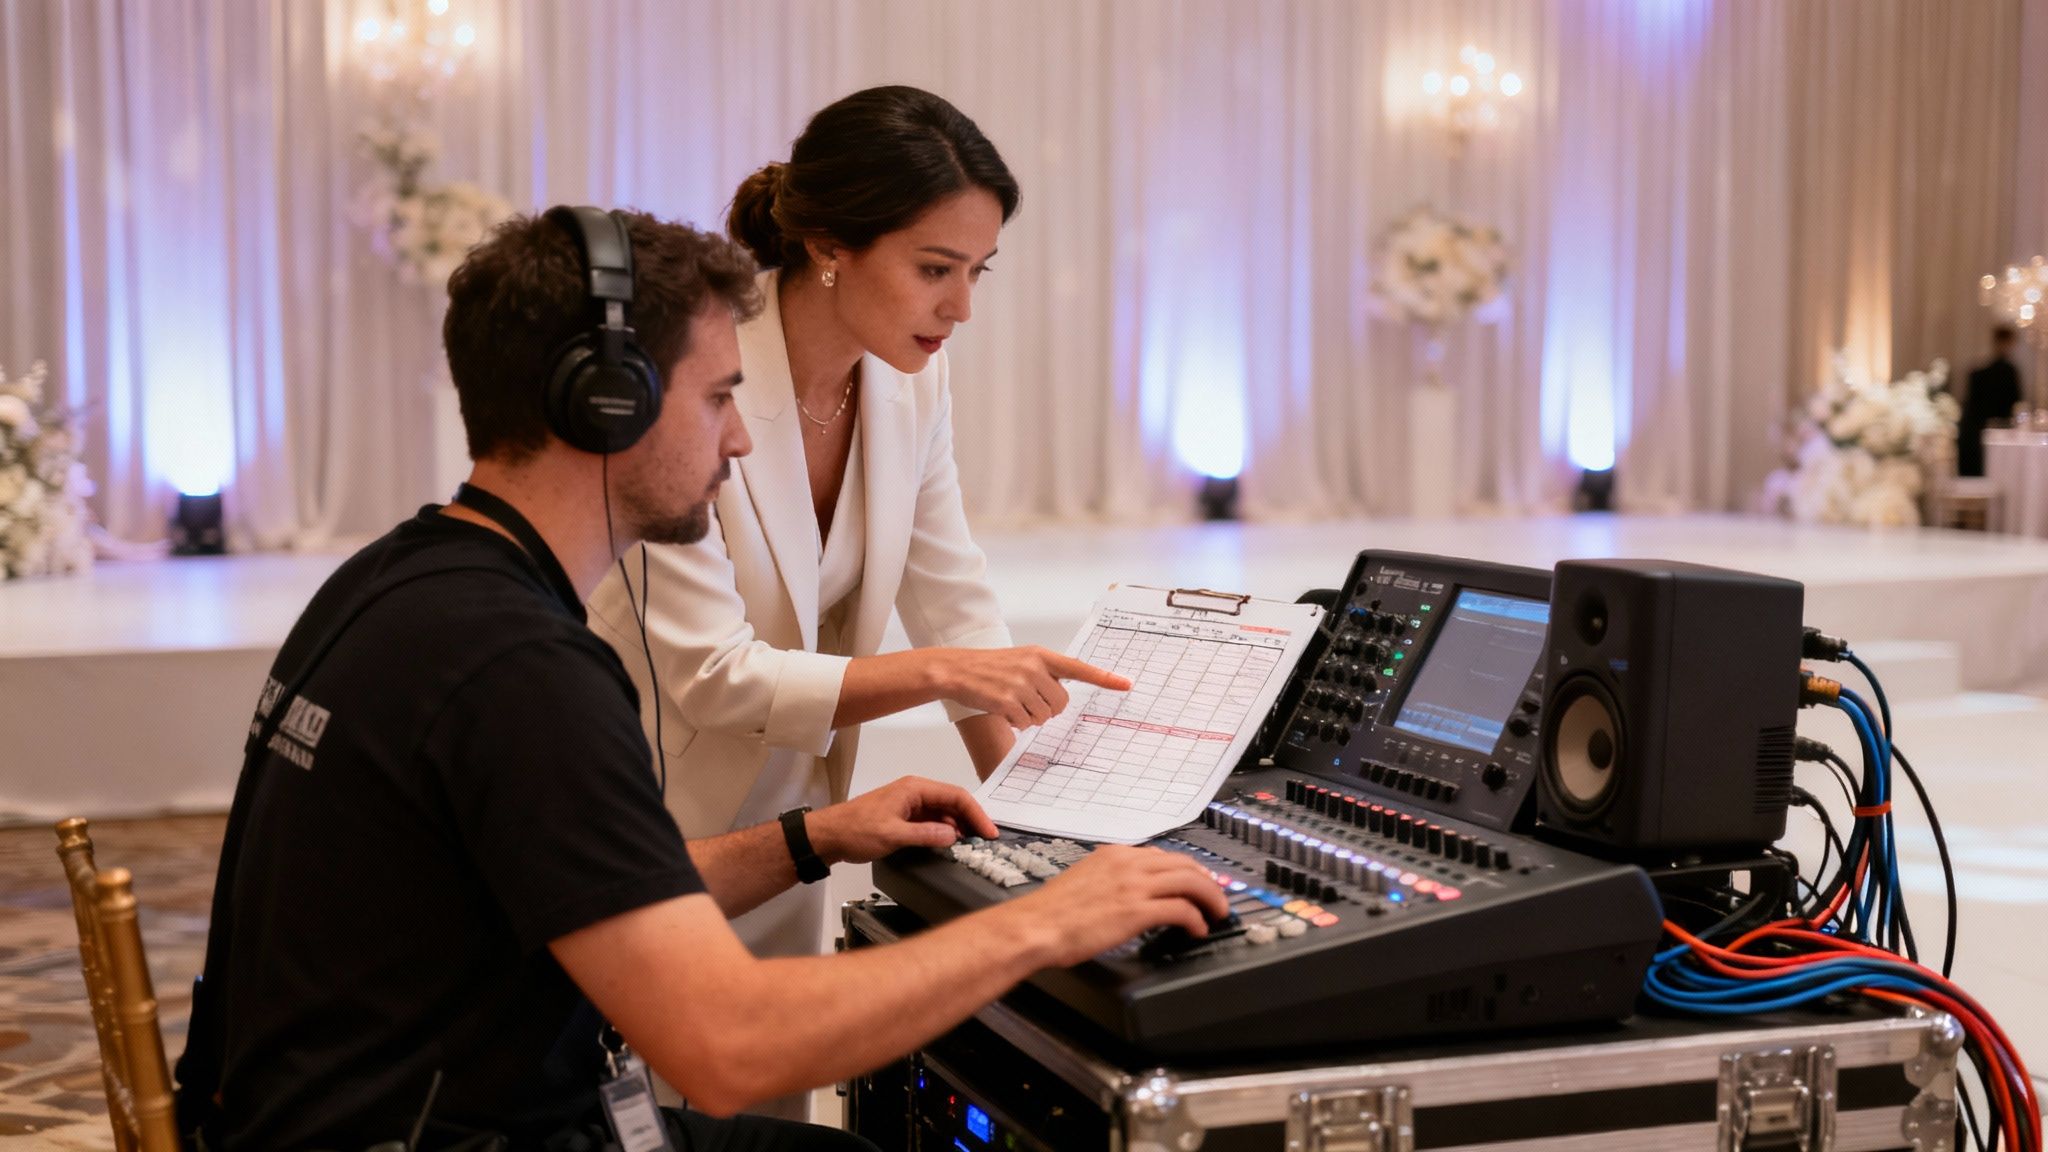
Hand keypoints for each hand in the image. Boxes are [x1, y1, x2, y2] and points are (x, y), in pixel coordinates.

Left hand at [806, 776, 999, 864]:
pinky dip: (943, 831)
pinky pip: (932, 821)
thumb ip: (925, 835)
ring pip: (943, 812)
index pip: (956, 795)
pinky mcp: (905, 816)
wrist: (829, 835)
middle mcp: (915, 792)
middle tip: (986, 841)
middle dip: (971, 820)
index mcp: (915, 788)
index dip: (976, 814)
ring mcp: (910, 804)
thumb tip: (954, 836)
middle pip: (953, 802)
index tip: (990, 833)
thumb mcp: (893, 835)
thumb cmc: (857, 831)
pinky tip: (949, 845)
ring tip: (972, 846)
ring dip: (958, 827)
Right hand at [931, 646, 1131, 729]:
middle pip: (1061, 703)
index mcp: (1040, 655)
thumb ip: (1044, 673)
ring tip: (1011, 702)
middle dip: (1048, 708)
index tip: (1127, 685)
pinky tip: (1002, 709)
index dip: (1105, 678)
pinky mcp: (1007, 701)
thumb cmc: (990, 667)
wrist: (956, 669)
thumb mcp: (1021, 660)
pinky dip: (1016, 722)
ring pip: (1044, 716)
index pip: (1079, 668)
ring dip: (1030, 717)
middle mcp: (1034, 667)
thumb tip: (1061, 700)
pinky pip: (1025, 723)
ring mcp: (1020, 684)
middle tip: (1027, 700)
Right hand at [1007, 846, 1230, 967]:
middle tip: (1216, 898)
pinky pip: (1181, 909)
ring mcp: (1134, 886)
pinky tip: (1197, 929)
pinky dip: (1196, 918)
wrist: (1035, 926)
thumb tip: (1123, 892)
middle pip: (1185, 864)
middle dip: (1207, 881)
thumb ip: (1108, 879)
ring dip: (1211, 898)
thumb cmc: (1051, 913)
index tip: (1195, 882)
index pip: (1163, 856)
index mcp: (1114, 855)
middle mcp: (1128, 864)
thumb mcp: (1083, 880)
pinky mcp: (1137, 911)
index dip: (1186, 870)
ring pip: (1191, 882)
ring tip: (1217, 913)